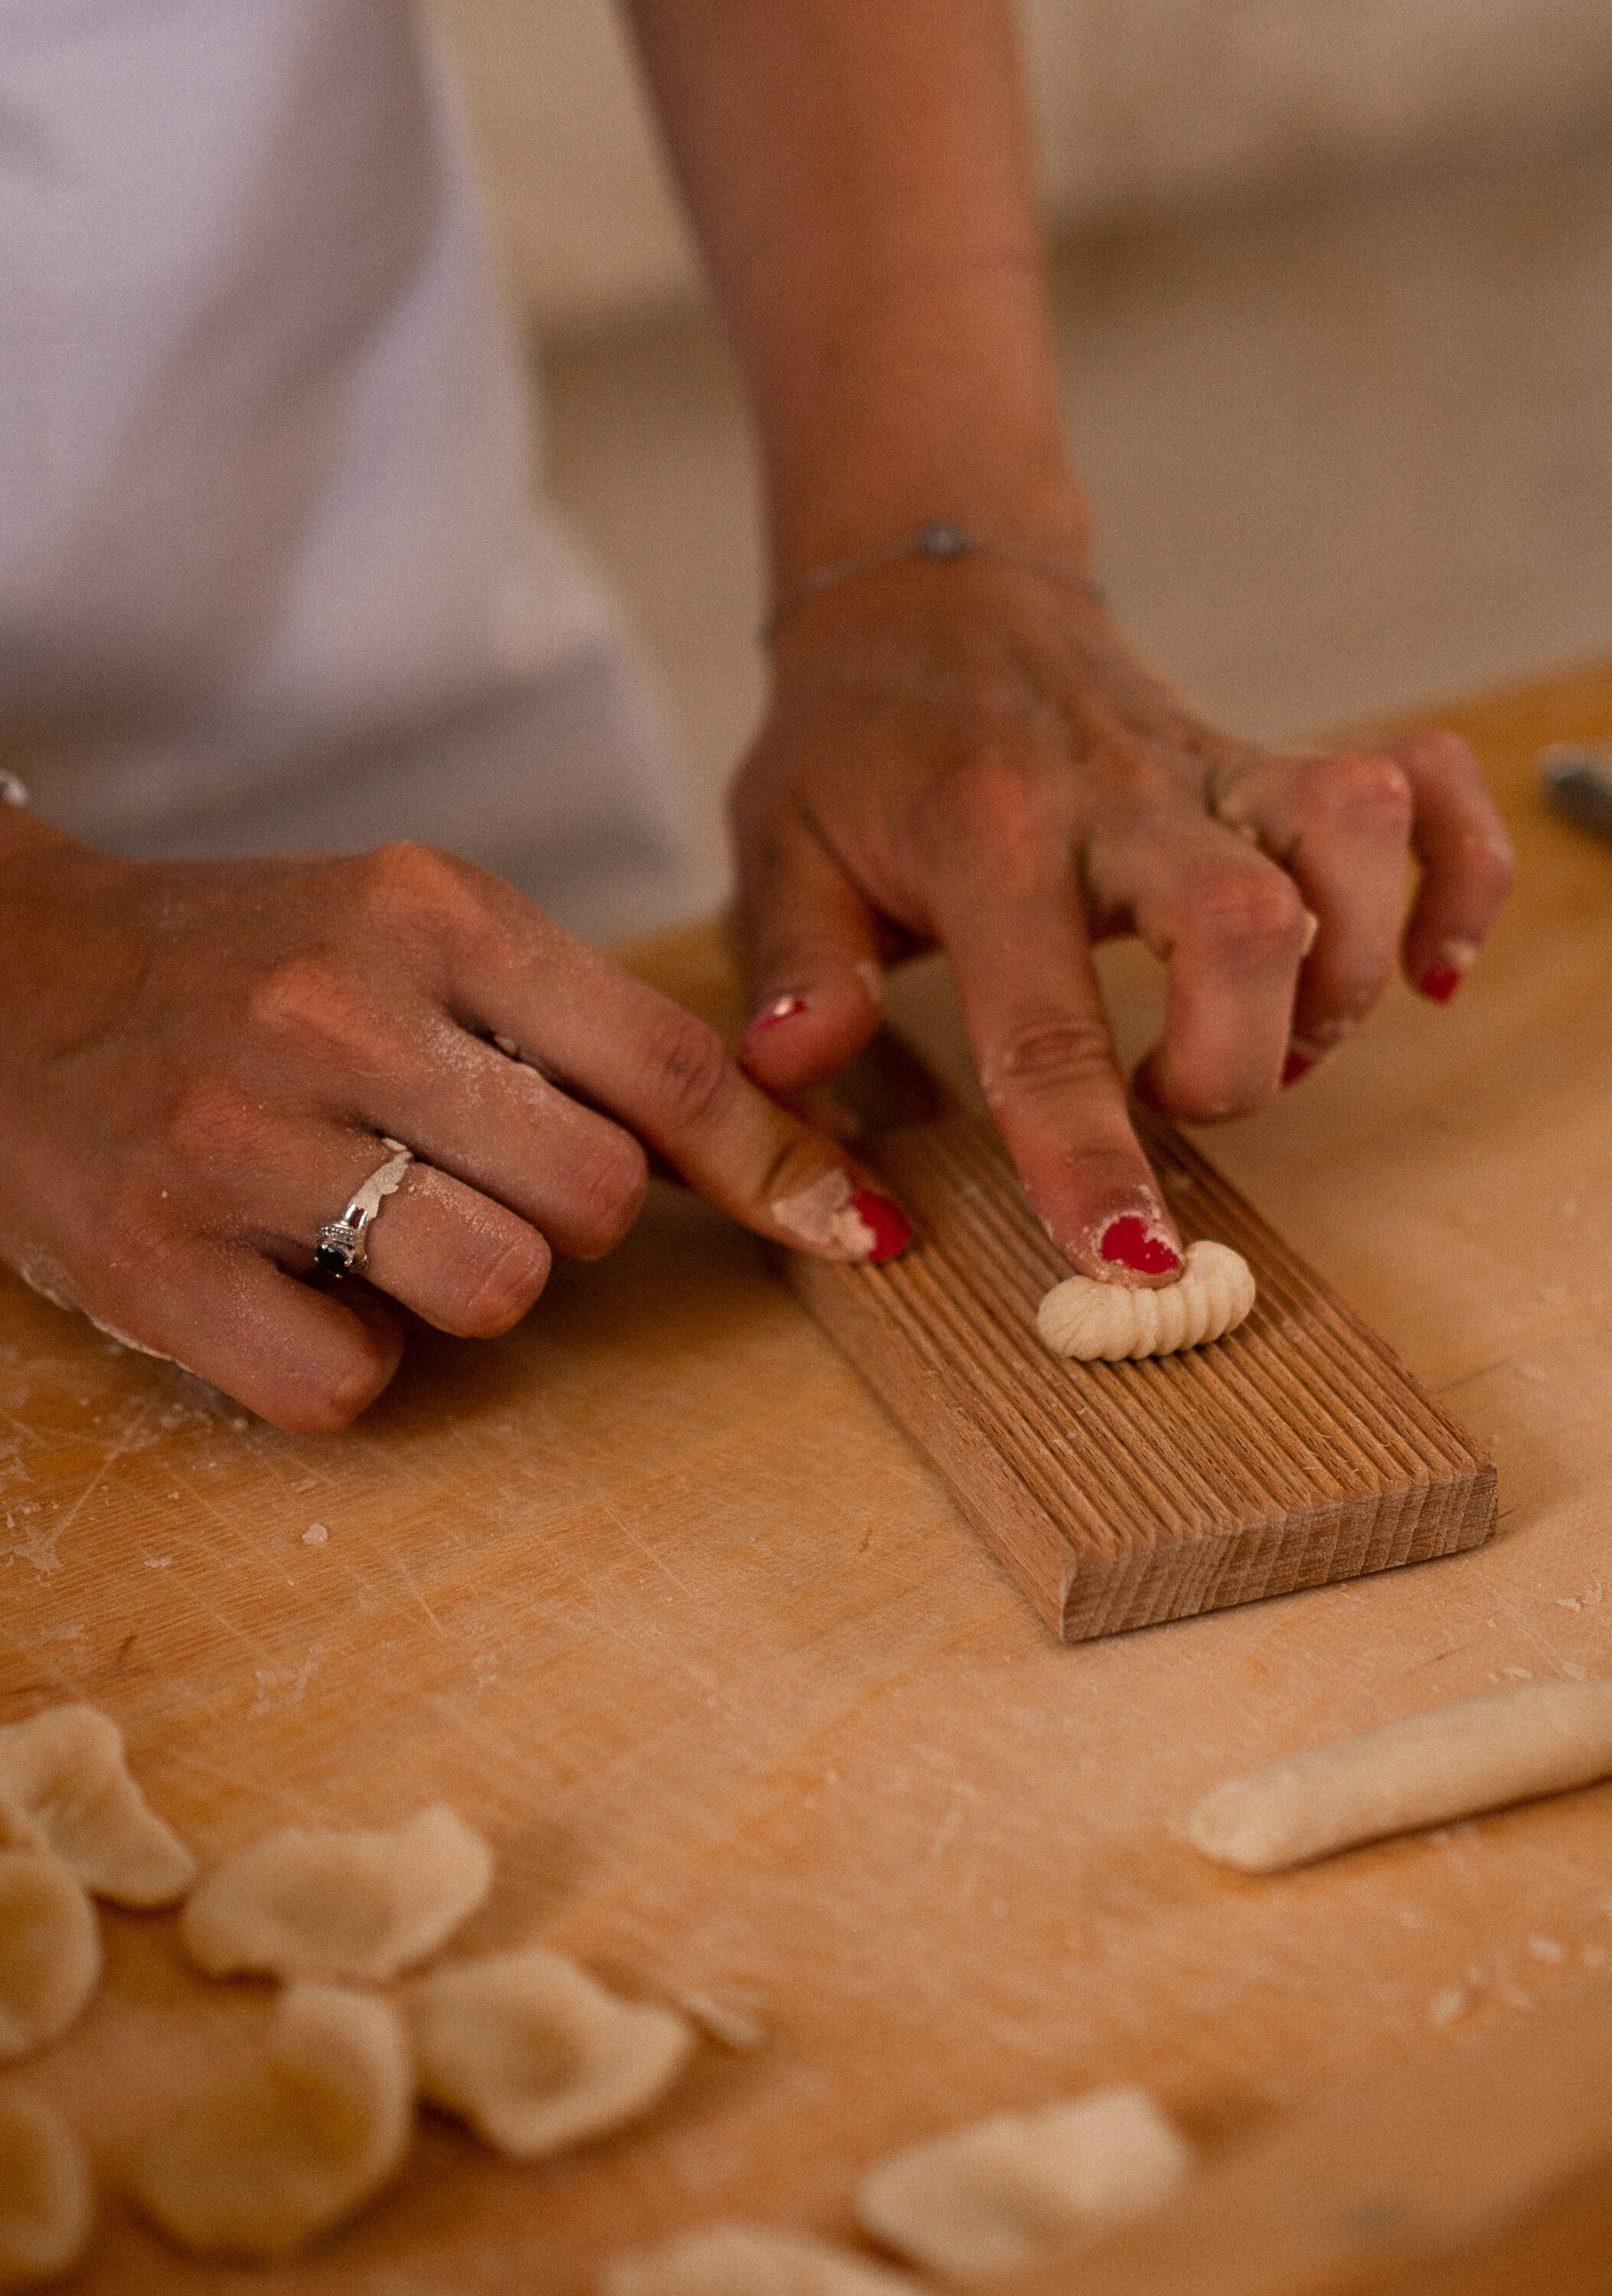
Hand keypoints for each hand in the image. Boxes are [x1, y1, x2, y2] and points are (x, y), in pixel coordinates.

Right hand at [0, 822, 907, 1432]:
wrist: (0, 979)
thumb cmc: (251, 964)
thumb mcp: (418, 936)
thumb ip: (585, 1030)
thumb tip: (797, 1163)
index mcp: (429, 913)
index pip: (666, 1062)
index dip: (768, 1161)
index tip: (845, 1225)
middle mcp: (338, 1012)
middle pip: (599, 1199)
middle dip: (570, 1215)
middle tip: (473, 1175)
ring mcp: (236, 1138)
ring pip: (495, 1292)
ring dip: (466, 1286)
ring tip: (375, 1224)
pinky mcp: (153, 1262)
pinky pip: (351, 1382)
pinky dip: (345, 1359)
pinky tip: (290, 1282)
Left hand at [731, 560, 1514, 1281]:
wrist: (932, 590)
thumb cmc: (856, 745)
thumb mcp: (777, 849)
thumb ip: (792, 968)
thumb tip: (792, 1065)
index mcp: (986, 836)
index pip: (1044, 1016)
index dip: (1090, 1151)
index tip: (1131, 1253)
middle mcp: (1120, 794)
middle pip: (1243, 917)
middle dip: (1243, 1056)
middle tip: (1185, 1096)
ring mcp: (1215, 766)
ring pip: (1354, 835)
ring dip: (1348, 972)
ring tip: (1281, 1032)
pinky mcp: (1276, 756)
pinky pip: (1429, 786)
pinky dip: (1461, 878)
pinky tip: (1423, 966)